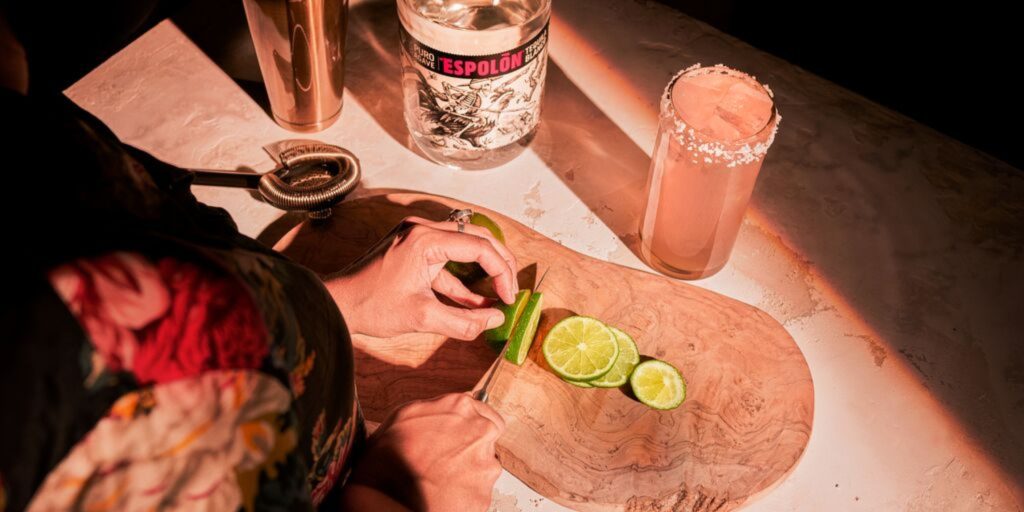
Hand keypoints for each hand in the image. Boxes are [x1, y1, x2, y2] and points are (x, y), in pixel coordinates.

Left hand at [325, 216, 518, 339]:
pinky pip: (446, 260)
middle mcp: (422, 230)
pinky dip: (460, 280)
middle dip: (498, 265)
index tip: (508, 297)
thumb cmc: (371, 307)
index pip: (479, 247)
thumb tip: (495, 320)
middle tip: (510, 290)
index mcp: (425, 239)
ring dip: (481, 273)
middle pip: (476, 239)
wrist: (337, 304)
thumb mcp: (422, 318)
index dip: (502, 272)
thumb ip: (464, 321)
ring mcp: (416, 237)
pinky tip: (474, 303)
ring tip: (497, 297)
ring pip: (463, 248)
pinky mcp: (412, 249)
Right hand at [350, 393, 505, 510]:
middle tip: (448, 458)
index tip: (459, 434)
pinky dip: (465, 492)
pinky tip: (444, 492)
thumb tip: (443, 408)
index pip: (482, 410)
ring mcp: (486, 463)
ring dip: (468, 470)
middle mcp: (480, 431)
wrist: (391, 500)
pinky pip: (478, 490)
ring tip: (441, 478)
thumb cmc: (390, 458)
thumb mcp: (402, 417)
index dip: (468, 425)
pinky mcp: (484, 492)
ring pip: (484, 465)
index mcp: (460, 407)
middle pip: (487, 436)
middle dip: (472, 446)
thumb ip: (433, 408)